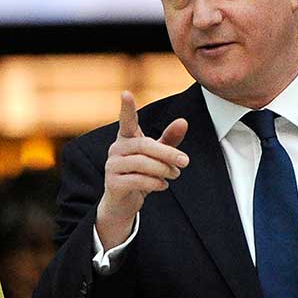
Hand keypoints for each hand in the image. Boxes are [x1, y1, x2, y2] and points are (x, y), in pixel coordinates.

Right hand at [96, 91, 188, 249]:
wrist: (123, 204)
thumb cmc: (140, 174)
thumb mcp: (157, 157)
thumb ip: (169, 140)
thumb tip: (183, 121)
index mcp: (126, 139)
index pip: (126, 121)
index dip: (126, 108)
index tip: (126, 93)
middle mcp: (116, 149)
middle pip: (144, 145)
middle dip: (168, 153)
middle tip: (185, 161)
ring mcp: (112, 166)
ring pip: (142, 163)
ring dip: (163, 169)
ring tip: (175, 174)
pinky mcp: (113, 183)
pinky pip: (138, 180)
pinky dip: (155, 182)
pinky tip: (163, 185)